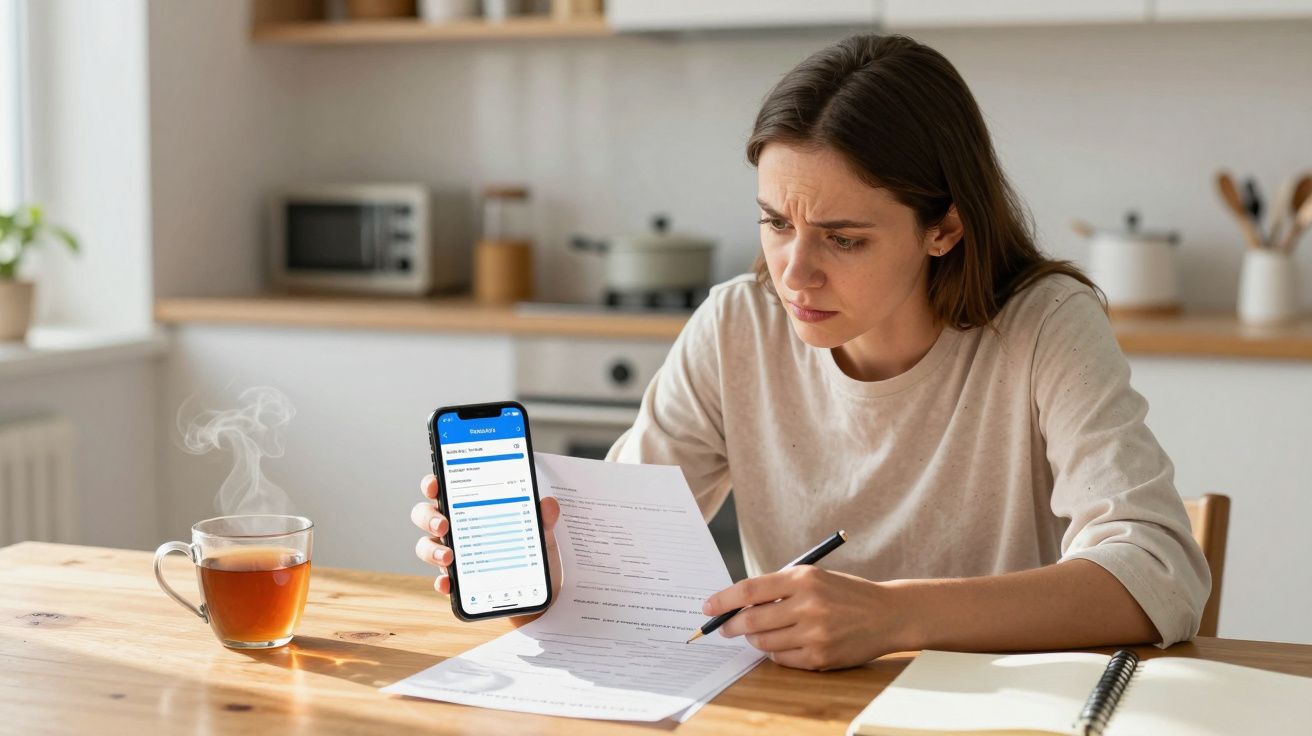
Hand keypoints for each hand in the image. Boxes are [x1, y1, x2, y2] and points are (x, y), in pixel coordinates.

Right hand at [411, 473, 562, 626]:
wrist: (541, 595)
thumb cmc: (534, 557)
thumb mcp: (542, 534)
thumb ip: (543, 517)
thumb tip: (548, 504)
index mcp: (473, 509)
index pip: (445, 490)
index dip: (433, 484)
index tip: (435, 485)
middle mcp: (457, 529)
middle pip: (426, 516)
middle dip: (429, 518)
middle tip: (444, 525)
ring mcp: (455, 555)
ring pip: (426, 547)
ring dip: (431, 550)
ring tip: (449, 557)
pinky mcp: (459, 582)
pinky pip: (441, 580)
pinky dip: (442, 582)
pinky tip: (448, 583)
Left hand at [703, 566, 910, 670]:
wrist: (888, 614)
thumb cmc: (846, 593)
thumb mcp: (814, 578)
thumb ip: (779, 588)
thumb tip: (739, 604)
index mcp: (803, 578)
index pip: (750, 590)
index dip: (723, 600)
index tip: (707, 607)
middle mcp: (808, 604)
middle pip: (752, 620)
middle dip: (732, 626)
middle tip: (725, 628)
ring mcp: (815, 633)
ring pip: (764, 642)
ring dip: (755, 640)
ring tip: (758, 634)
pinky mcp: (821, 656)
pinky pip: (782, 658)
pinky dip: (775, 653)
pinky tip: (781, 643)